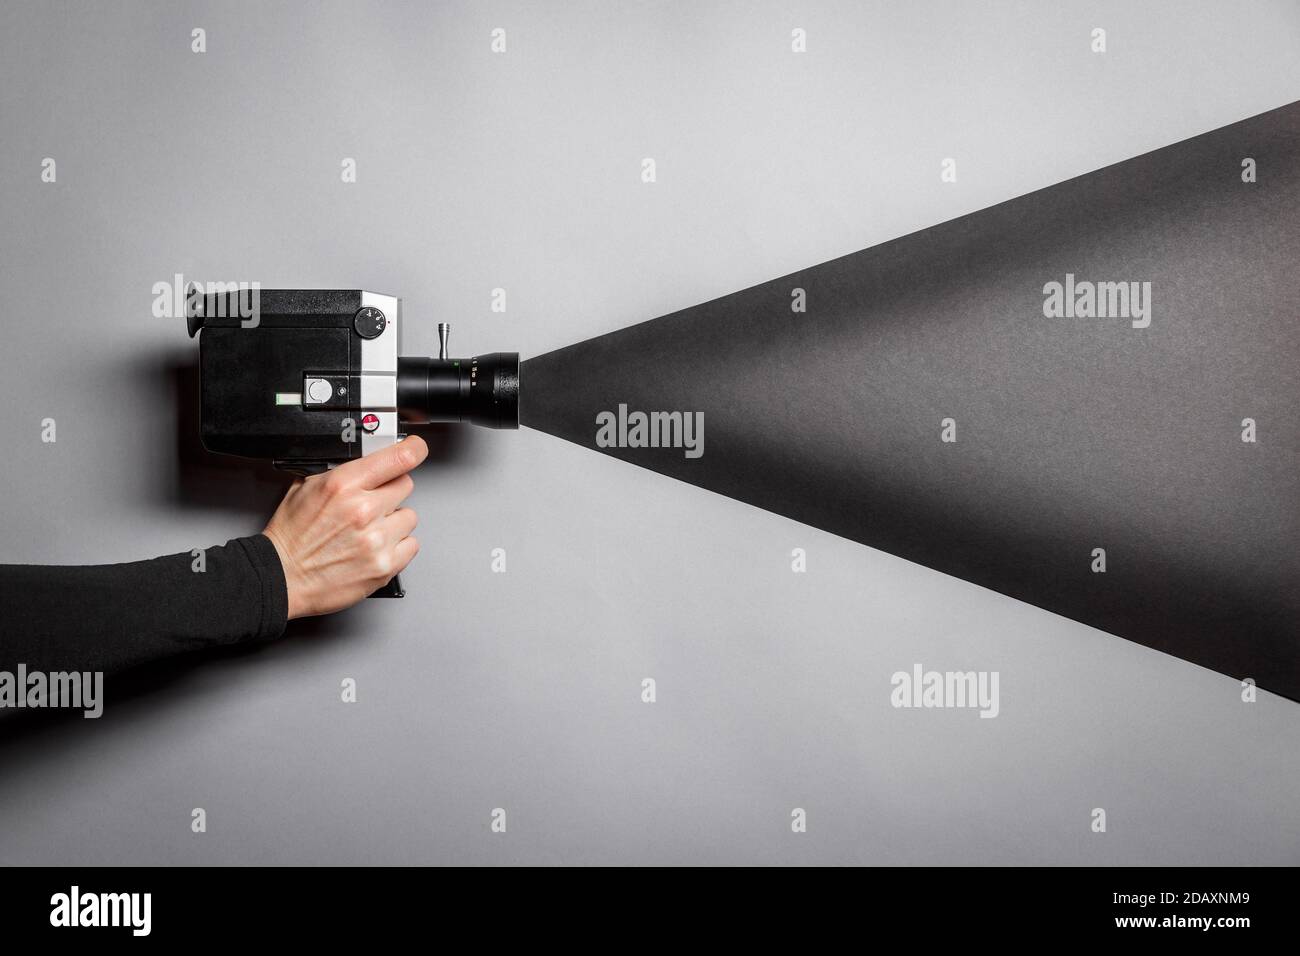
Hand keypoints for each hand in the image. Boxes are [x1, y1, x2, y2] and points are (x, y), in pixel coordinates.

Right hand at [262, 437, 428, 618]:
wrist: (283, 576)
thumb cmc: (292, 536)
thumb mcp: (307, 487)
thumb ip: (344, 472)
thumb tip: (370, 460)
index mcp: (344, 485)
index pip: (398, 458)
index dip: (413, 449)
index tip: (415, 448)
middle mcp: (363, 510)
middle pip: (406, 485)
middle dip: (390, 491)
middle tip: (372, 504)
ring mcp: (376, 539)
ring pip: (409, 517)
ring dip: (394, 522)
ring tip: (368, 530)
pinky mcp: (385, 565)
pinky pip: (411, 545)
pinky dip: (397, 546)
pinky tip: (375, 547)